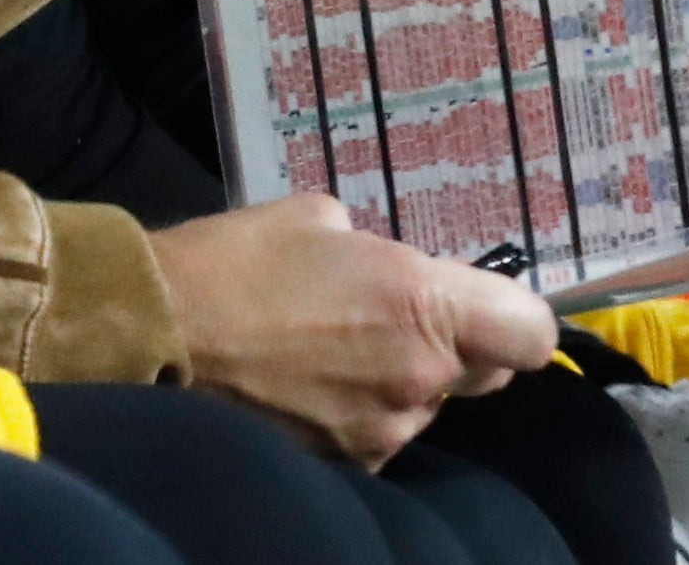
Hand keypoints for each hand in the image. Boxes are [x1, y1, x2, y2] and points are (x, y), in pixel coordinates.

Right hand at [148, 194, 556, 465]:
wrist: (158, 333)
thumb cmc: (240, 260)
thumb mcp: (323, 220)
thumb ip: (381, 252)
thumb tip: (388, 273)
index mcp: (424, 304)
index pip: (531, 336)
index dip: (517, 319)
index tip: (490, 306)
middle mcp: (416, 378)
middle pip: (484, 373)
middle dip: (455, 346)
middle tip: (397, 318)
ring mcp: (379, 433)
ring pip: (423, 406)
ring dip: (399, 381)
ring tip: (331, 351)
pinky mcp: (341, 468)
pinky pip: (376, 435)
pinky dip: (357, 414)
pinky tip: (307, 387)